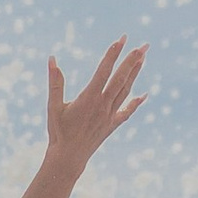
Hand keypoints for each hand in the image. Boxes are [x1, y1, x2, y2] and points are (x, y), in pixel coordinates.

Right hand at [45, 39, 145, 177]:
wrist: (68, 158)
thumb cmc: (58, 131)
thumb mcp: (53, 106)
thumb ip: (55, 82)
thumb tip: (52, 59)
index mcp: (89, 98)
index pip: (104, 70)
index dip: (113, 54)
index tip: (122, 39)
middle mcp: (103, 105)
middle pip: (121, 78)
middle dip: (133, 60)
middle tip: (144, 45)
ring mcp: (110, 115)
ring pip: (126, 90)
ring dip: (135, 74)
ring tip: (143, 58)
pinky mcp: (112, 124)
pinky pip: (127, 111)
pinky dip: (136, 102)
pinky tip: (145, 94)